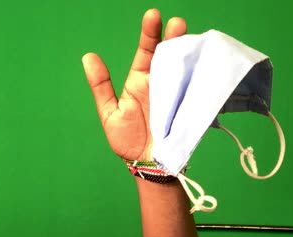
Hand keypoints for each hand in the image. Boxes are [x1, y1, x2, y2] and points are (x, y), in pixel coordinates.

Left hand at [82, 9, 186, 160]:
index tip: (153, 15)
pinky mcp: (190, 107)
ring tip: (191, 39)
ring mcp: (177, 93)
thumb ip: (101, 86)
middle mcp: (160, 82)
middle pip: (169, 55)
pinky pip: (196, 88)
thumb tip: (88, 57)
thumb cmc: (127, 139)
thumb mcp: (110, 112)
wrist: (147, 164)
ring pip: (184, 68)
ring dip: (189, 53)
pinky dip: (201, 75)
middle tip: (178, 23)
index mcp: (141, 80)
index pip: (146, 51)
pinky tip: (204, 63)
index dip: (149, 33)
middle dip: (174, 37)